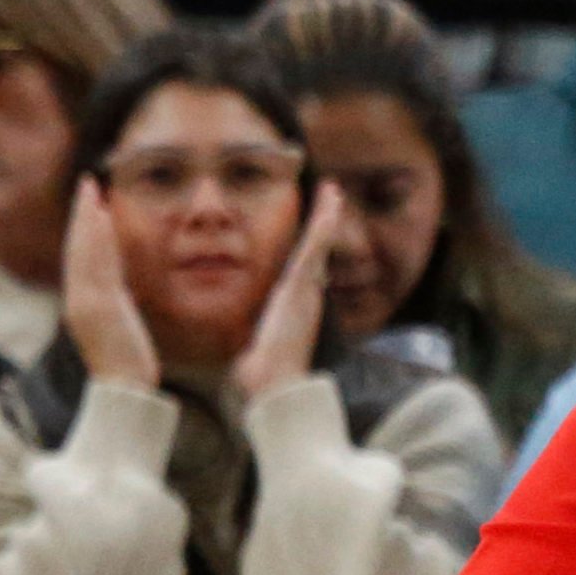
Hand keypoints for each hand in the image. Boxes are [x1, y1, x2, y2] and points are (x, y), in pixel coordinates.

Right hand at [61, 179, 162, 389]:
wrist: (122, 388)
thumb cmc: (125, 361)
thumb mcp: (117, 324)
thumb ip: (112, 302)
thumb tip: (116, 288)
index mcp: (83, 302)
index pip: (82, 257)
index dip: (85, 229)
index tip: (91, 203)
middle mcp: (79, 298)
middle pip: (78, 247)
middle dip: (82, 214)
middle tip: (87, 183)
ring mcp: (86, 301)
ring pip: (84, 250)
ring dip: (87, 218)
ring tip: (91, 190)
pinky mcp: (97, 306)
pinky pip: (95, 264)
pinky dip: (95, 238)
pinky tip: (101, 217)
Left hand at [231, 183, 342, 401]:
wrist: (275, 384)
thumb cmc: (263, 377)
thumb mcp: (254, 356)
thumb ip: (252, 352)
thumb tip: (243, 365)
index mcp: (293, 308)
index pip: (306, 271)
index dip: (314, 250)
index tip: (317, 233)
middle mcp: (305, 295)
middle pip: (318, 251)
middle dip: (326, 224)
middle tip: (332, 199)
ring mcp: (306, 289)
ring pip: (319, 243)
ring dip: (328, 215)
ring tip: (332, 190)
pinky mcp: (301, 284)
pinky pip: (315, 247)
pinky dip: (324, 224)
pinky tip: (329, 203)